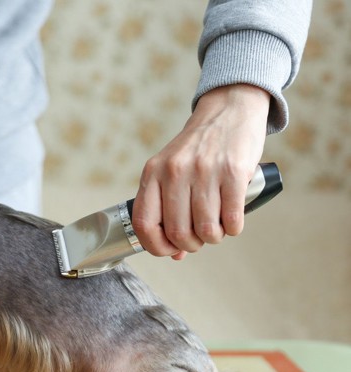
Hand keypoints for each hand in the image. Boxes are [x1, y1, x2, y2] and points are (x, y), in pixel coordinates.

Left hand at [132, 84, 269, 259]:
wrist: (228, 111)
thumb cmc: (197, 149)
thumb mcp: (172, 172)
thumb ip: (167, 210)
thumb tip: (175, 255)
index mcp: (153, 173)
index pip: (143, 223)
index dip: (156, 246)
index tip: (170, 249)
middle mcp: (175, 171)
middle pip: (178, 233)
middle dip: (191, 245)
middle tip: (200, 237)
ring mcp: (204, 171)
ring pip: (207, 230)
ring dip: (214, 237)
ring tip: (217, 226)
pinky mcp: (233, 171)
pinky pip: (232, 220)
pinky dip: (233, 228)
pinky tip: (232, 220)